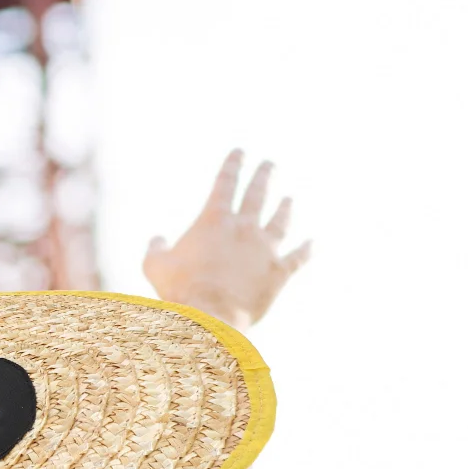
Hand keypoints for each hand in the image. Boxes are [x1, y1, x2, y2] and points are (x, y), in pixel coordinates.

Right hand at [143, 150, 310, 329]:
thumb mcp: (155, 266)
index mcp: (215, 220)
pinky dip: (306, 250)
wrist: (209, 317)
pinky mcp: (278, 273)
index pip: (226, 183)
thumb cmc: (178, 290)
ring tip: (289, 199)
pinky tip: (313, 243)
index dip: (233, 165)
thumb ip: (156, 249)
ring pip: (280, 221)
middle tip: (270, 164)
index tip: (240, 151)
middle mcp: (244, 228)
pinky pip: (297, 258)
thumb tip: (156, 240)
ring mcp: (265, 249)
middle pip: (258, 194)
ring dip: (285, 208)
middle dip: (264, 176)